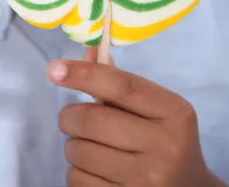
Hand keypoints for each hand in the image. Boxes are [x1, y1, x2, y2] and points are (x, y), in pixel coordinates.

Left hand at [48, 49, 225, 186]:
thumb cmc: (165, 141)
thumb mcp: (156, 109)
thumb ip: (120, 82)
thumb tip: (88, 55)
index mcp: (174, 113)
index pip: (120, 85)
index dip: (83, 74)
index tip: (55, 69)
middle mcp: (165, 147)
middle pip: (92, 120)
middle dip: (70, 116)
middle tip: (72, 119)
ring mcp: (147, 182)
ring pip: (79, 152)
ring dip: (73, 146)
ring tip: (92, 148)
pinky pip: (78, 181)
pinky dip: (77, 172)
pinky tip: (96, 171)